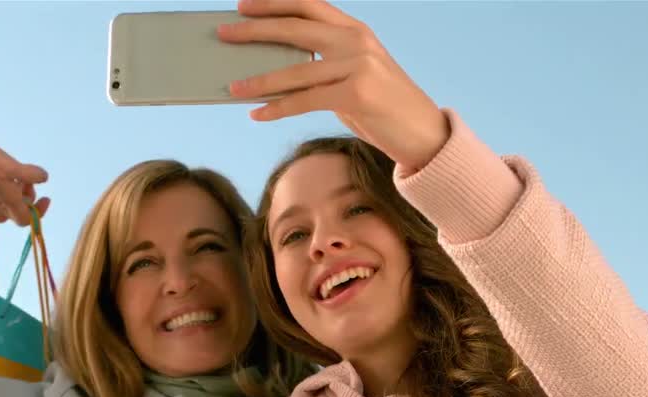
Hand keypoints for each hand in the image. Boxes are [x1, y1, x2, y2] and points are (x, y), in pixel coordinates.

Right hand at [0, 137, 49, 225]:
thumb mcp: (11, 167)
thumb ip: (29, 174)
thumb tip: (44, 177)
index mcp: (9, 201)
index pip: (26, 220)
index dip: (39, 212)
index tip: (45, 197)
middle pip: (18, 211)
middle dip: (28, 198)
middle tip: (27, 180)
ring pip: (6, 202)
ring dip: (17, 191)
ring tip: (15, 173)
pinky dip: (4, 184)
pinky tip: (1, 170)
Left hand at [220, 0, 450, 171]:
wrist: (423, 133)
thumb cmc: (385, 108)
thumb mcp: (357, 75)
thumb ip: (325, 65)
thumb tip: (276, 71)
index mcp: (356, 30)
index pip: (308, 5)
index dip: (273, 2)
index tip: (243, 4)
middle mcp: (356, 41)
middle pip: (294, 29)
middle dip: (254, 30)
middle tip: (223, 34)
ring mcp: (358, 67)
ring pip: (295, 71)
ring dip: (258, 80)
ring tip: (232, 87)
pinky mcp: (356, 96)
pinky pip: (305, 100)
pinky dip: (277, 108)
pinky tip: (257, 114)